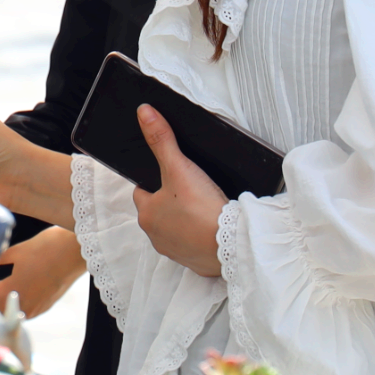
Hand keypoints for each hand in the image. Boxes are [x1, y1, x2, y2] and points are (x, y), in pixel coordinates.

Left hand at [0, 228, 84, 317]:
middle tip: (1, 280)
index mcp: (3, 296)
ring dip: (12, 300)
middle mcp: (18, 308)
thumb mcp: (9, 254)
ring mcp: (34, 310)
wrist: (69, 253)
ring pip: (15, 310)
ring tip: (17, 280)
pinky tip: (30, 282)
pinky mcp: (46, 307)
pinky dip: (27, 298)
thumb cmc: (38, 251)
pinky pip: (29, 307)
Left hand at [130, 106, 225, 278]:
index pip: (143, 192)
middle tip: (192, 189)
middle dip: (172, 201)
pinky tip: (213, 226)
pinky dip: (200, 236)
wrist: (232, 243)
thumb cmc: (202, 208)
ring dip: (185, 220)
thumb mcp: (180, 167)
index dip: (156, 181)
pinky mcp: (194, 262)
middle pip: (159, 211)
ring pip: (175, 229)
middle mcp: (155, 236)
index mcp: (146, 215)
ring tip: (204, 206)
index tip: (171, 176)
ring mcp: (174, 251)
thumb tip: (144, 113)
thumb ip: (162, 140)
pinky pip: (192, 245)